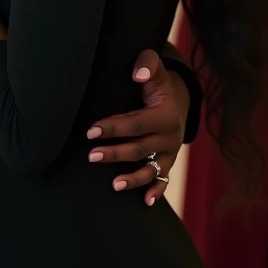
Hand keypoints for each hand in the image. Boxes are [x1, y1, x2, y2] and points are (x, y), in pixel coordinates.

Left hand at [86, 49, 186, 205]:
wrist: (177, 99)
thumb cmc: (156, 82)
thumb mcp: (155, 69)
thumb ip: (147, 64)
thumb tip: (138, 73)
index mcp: (165, 114)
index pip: (136, 123)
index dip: (113, 127)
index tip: (90, 131)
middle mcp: (170, 136)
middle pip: (140, 148)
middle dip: (115, 153)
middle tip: (91, 156)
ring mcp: (170, 152)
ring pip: (151, 169)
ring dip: (134, 178)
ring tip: (114, 185)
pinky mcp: (168, 162)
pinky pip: (164, 180)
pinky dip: (156, 191)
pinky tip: (145, 202)